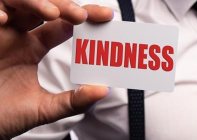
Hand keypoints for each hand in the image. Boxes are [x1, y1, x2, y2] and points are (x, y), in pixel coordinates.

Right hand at [0, 0, 112, 138]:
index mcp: (32, 47)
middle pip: (43, 7)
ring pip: (16, 2)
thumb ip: (73, 101)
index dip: (84, 16)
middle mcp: (17, 35)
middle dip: (64, 6)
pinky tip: (3, 20)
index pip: (63, 24)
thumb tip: (103, 90)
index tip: (107, 17)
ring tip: (53, 14)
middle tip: (82, 16)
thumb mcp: (43, 108)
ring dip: (35, 2)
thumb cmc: (3, 116)